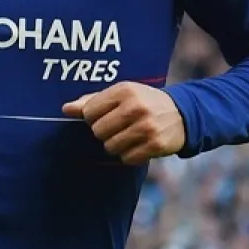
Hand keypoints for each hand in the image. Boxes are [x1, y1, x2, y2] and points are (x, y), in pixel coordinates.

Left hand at [63, 83, 186, 165]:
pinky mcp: (155, 145)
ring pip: (110, 147)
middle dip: (105, 132)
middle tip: (119, 127)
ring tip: (130, 135)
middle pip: (98, 131)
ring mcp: (146, 127)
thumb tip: (65, 109)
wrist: (182, 114)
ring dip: (116, 145)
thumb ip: (92, 101)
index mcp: (125, 90)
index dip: (93, 118)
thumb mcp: (121, 94)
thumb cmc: (143, 102)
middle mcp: (136, 107)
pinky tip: (140, 144)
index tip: (106, 116)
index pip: (89, 112)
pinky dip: (130, 155)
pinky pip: (127, 158)